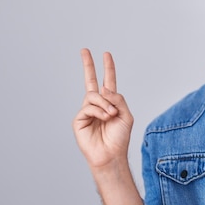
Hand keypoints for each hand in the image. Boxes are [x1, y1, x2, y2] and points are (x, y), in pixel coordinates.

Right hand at [72, 49, 133, 170]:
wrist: (111, 155)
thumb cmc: (119, 138)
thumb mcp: (126, 115)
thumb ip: (118, 99)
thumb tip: (104, 89)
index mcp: (110, 102)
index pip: (108, 81)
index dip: (108, 68)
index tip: (106, 54)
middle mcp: (97, 105)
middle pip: (90, 80)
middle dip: (88, 65)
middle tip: (84, 50)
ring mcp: (87, 111)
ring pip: (93, 95)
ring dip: (105, 104)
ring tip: (111, 115)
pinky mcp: (79, 119)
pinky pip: (88, 107)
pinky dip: (99, 111)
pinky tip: (104, 119)